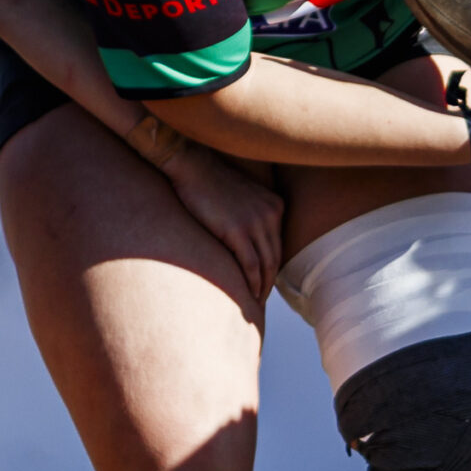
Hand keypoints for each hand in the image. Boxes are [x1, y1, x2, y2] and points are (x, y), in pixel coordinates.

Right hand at [139, 124, 284, 297]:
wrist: (192, 167)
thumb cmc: (209, 184)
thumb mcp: (240, 198)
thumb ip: (249, 217)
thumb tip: (246, 242)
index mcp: (274, 206)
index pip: (278, 244)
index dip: (272, 267)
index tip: (265, 283)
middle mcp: (270, 214)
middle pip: (275, 257)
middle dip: (270, 282)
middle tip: (261, 301)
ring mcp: (255, 222)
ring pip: (266, 264)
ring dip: (262, 287)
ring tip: (254, 304)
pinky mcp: (237, 230)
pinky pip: (250, 264)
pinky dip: (251, 283)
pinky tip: (248, 295)